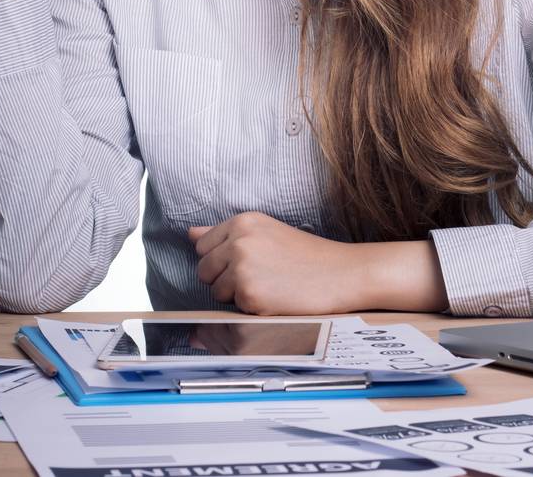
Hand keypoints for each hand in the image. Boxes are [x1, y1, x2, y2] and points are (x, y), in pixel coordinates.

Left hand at [189, 212, 367, 315]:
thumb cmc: (308, 255)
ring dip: (236, 296)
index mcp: (242, 222)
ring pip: (215, 291)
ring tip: (268, 286)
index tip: (246, 262)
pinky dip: (251, 309)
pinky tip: (275, 298)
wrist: (342, 273)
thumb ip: (224, 233)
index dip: (221, 259)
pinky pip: (233, 309)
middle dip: (224, 279)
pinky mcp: (249, 295)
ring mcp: (242, 268)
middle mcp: (238, 241)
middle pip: (203, 270)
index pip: (202, 245)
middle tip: (260, 277)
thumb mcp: (265, 232)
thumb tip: (190, 233)